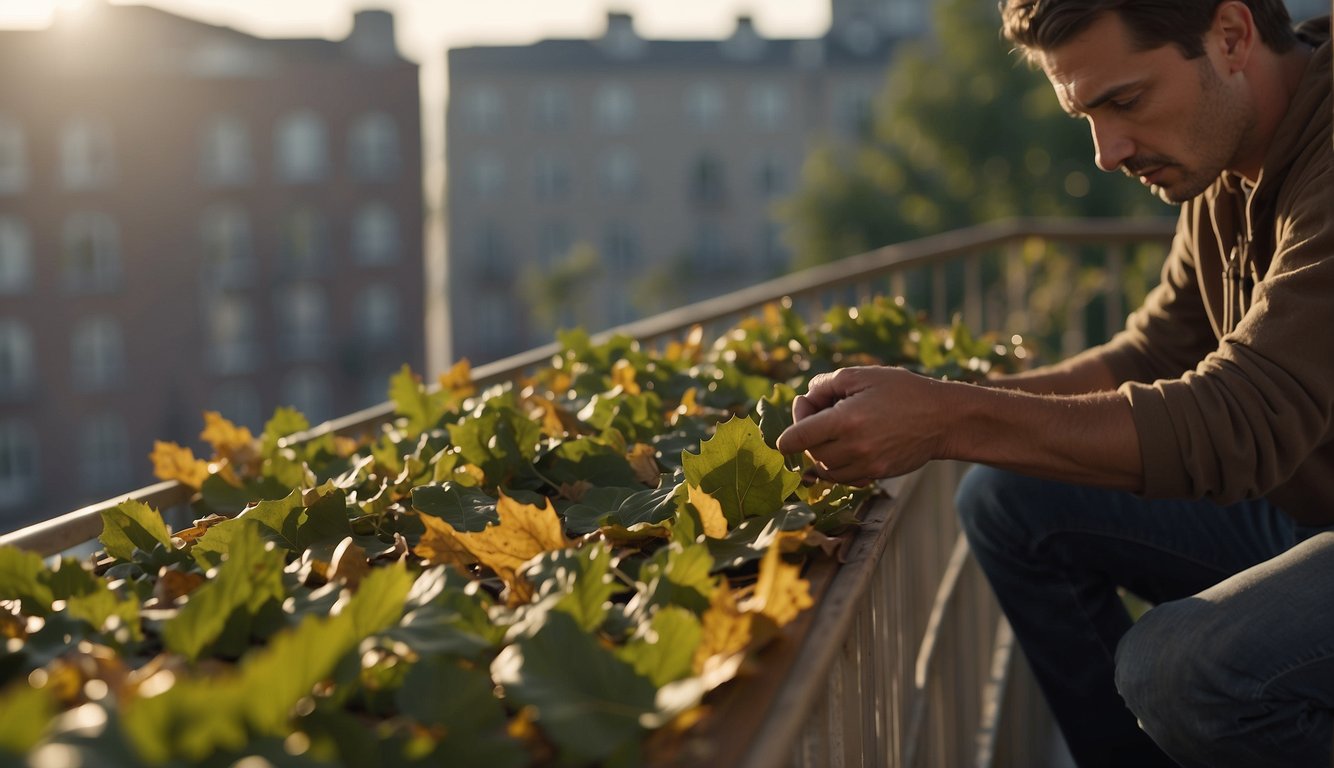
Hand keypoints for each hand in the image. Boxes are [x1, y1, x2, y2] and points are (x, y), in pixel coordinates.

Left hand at [775, 366, 948, 484]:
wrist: (943, 418)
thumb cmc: (903, 391)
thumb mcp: (863, 376)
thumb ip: (827, 384)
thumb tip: (806, 397)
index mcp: (845, 420)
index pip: (796, 439)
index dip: (787, 433)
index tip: (797, 419)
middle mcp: (853, 448)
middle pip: (809, 452)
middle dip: (807, 434)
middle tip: (822, 412)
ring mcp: (865, 465)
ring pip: (824, 468)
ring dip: (821, 451)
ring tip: (836, 428)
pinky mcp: (876, 475)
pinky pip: (843, 478)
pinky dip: (837, 465)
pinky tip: (846, 446)